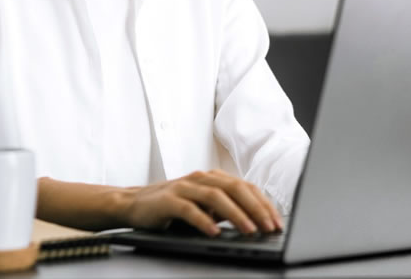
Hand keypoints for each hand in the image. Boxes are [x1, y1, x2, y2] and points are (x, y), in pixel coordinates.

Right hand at [118, 169, 282, 236]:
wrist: (133, 204)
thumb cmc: (172, 207)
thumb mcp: (203, 206)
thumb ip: (225, 209)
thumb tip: (255, 222)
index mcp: (213, 178)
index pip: (245, 187)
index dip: (263, 203)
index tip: (277, 221)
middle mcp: (201, 178)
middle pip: (235, 188)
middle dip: (256, 208)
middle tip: (269, 227)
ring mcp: (184, 187)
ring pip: (216, 197)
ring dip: (236, 214)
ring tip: (249, 230)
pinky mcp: (168, 200)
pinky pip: (189, 209)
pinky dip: (204, 220)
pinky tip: (214, 232)